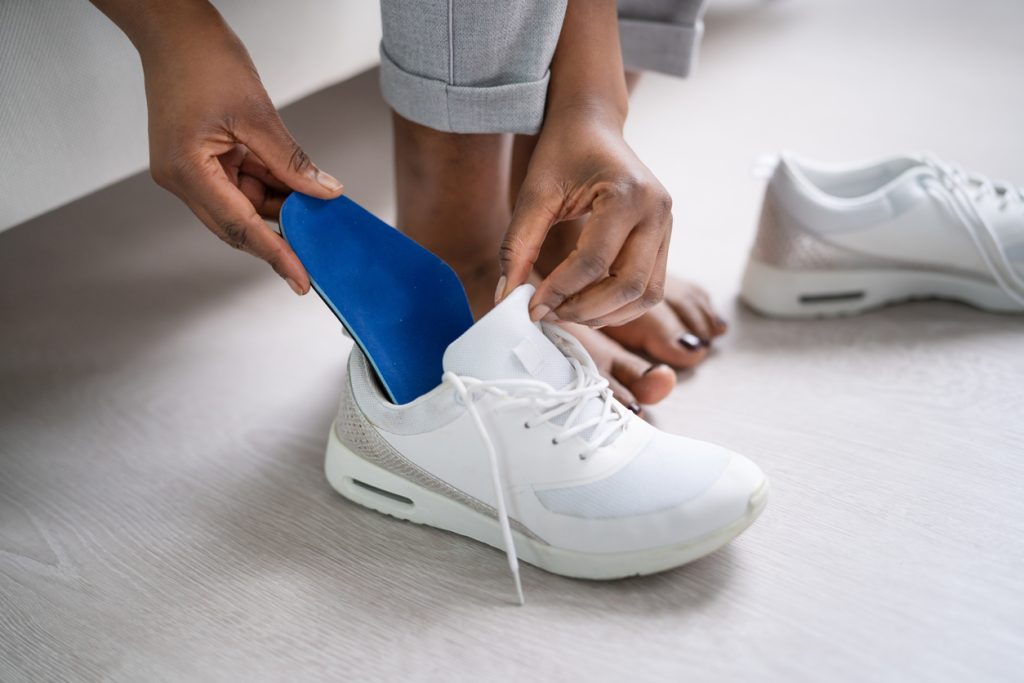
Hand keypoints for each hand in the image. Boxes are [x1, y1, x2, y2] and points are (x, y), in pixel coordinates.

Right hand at [139, 14, 341, 293]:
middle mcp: (180, 177)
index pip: (239, 227)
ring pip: (240, 205)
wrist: (174, 28)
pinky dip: (266, 186)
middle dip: (278, 235)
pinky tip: (293, 186)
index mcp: (186, 171)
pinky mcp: (197, 158)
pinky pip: (237, 184)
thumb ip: (291, 160)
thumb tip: (323, 192)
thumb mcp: (258, 114)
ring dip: (275, 206)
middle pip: (236, 224)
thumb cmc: (203, 59)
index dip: (276, 255)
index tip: (301, 279)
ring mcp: (187, 169)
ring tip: (313, 207)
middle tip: (316, 251)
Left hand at [498, 110, 671, 325]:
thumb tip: (506, 297)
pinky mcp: (664, 238)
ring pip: (646, 294)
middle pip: (628, 285)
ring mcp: (666, 226)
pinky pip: (649, 287)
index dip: (559, 291)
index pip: (594, 261)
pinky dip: (620, 305)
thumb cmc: (563, 152)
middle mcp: (657, 211)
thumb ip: (518, 245)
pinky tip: (587, 303)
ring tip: (567, 312)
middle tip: (550, 315)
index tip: (530, 308)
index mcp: (628, 193)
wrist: (593, 125)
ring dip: (607, 314)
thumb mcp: (534, 193)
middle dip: (586, 309)